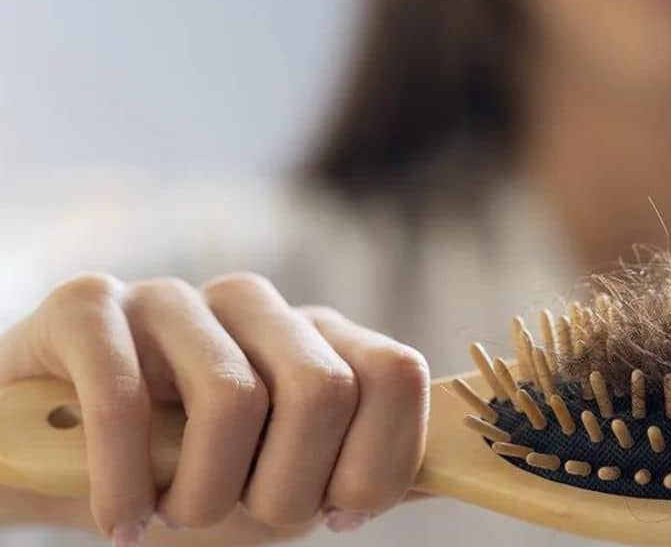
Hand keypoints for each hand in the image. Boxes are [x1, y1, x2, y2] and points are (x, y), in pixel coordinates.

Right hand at [0, 272, 428, 544]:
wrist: (57, 461)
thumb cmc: (186, 474)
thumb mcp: (286, 481)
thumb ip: (369, 469)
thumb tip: (467, 469)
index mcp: (318, 339)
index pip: (397, 376)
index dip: (375, 464)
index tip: (331, 514)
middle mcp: (257, 305)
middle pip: (324, 390)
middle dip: (283, 491)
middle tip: (233, 519)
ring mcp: (175, 297)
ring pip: (234, 398)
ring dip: (200, 496)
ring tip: (168, 517)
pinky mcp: (91, 305)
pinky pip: (127, 398)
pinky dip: (125, 486)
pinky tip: (120, 518)